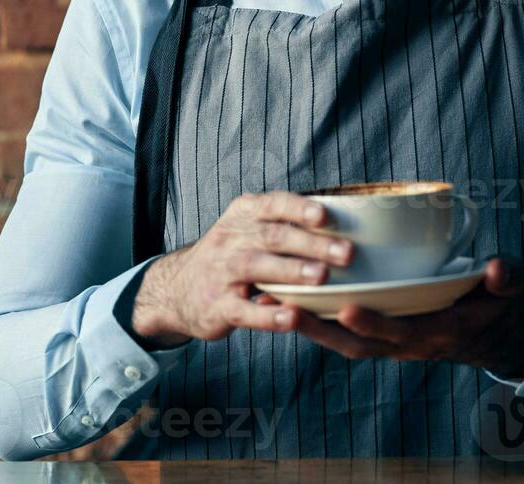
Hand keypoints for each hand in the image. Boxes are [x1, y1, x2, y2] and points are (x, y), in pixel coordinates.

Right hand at [131, 191, 353, 348]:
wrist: (176, 290)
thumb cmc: (229, 256)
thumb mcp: (247, 229)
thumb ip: (283, 224)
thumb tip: (345, 223)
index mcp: (243, 215)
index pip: (273, 205)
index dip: (299, 209)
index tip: (326, 216)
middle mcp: (231, 238)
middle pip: (273, 236)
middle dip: (312, 243)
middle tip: (347, 252)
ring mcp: (222, 272)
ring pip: (257, 266)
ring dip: (292, 271)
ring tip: (322, 277)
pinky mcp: (218, 306)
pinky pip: (244, 310)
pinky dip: (268, 315)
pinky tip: (292, 317)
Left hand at [256, 258, 523, 379]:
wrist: (492, 331)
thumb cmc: (497, 304)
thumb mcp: (510, 290)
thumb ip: (507, 278)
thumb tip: (498, 268)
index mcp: (438, 333)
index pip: (401, 334)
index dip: (375, 324)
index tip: (349, 308)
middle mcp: (408, 344)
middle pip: (359, 345)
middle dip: (323, 330)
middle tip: (288, 310)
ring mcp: (391, 342)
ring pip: (343, 342)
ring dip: (309, 328)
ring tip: (272, 306)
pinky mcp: (380, 334)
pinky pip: (342, 333)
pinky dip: (316, 322)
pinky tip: (285, 302)